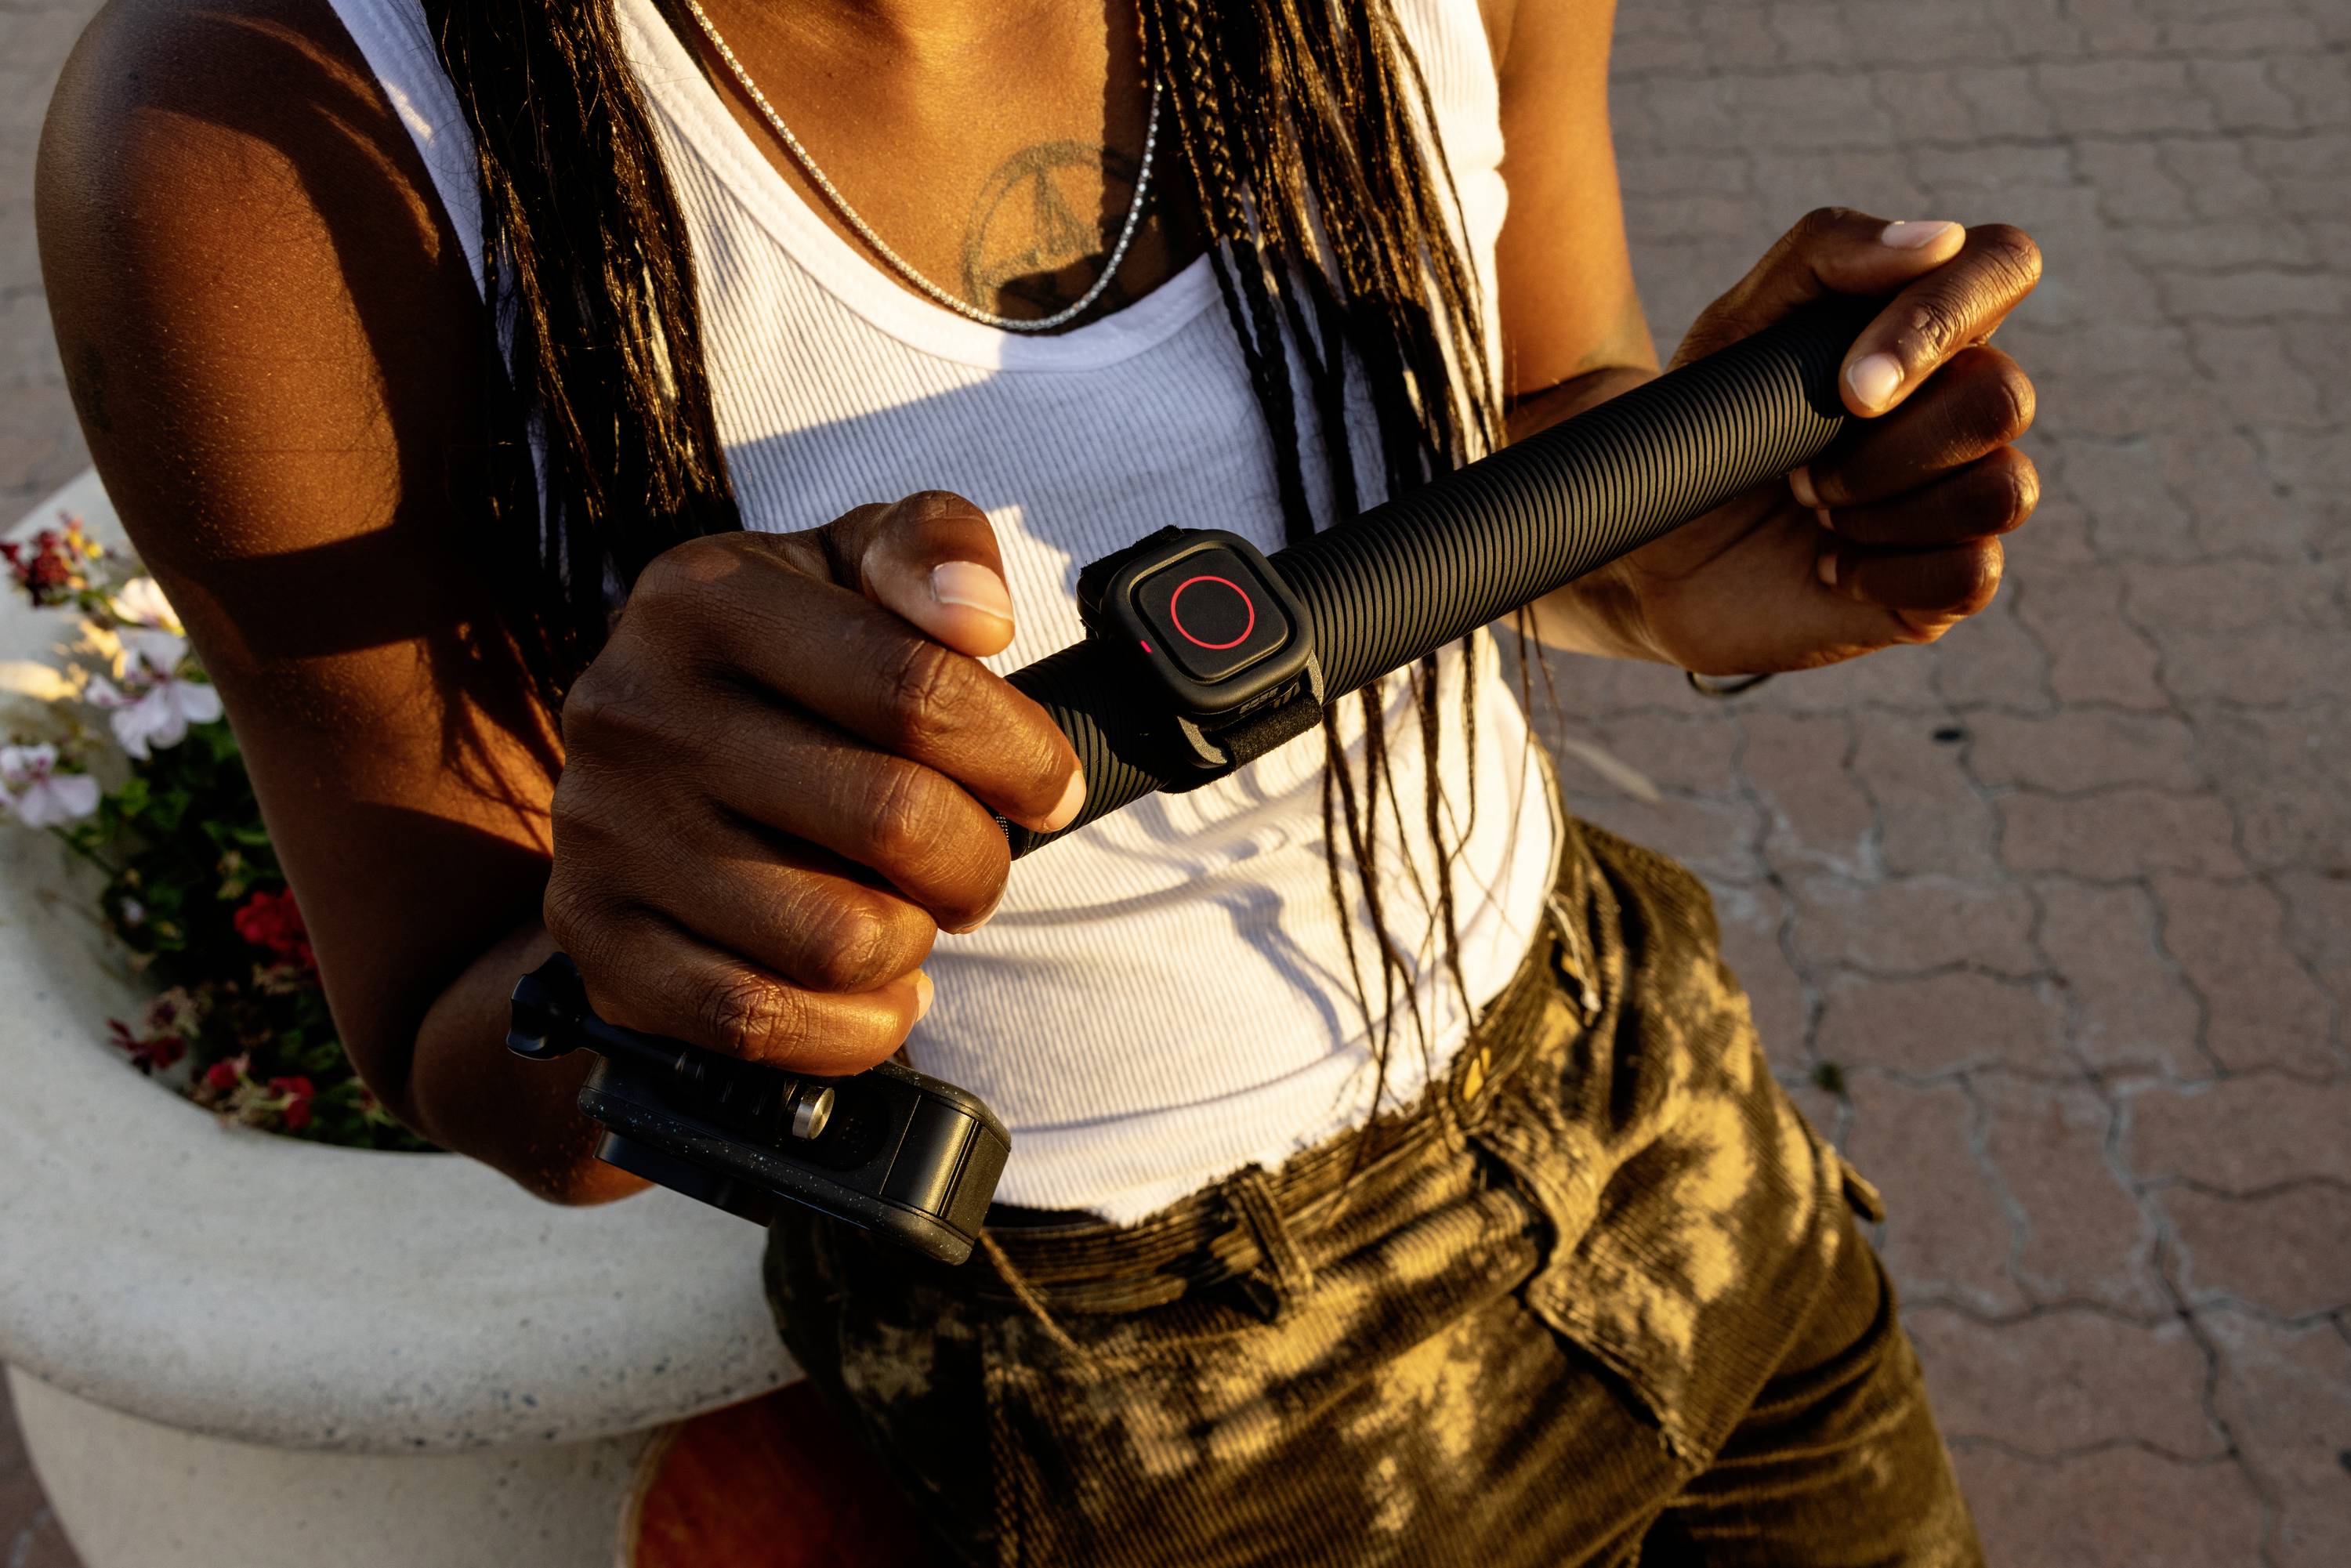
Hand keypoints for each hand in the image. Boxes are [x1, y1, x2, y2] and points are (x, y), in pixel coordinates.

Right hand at [543, 492, 1083, 1073]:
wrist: (638, 764)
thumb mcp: (850, 568)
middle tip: (976, 861)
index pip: (918, 689)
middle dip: (977, 860)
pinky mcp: (597, 940)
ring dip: (913, 941)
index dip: (1021, 755)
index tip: (1052, 789)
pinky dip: (854, 1023)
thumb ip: (933, 549)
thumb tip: (979, 613)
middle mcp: (637, 710)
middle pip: (894, 821)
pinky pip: (766, 1021)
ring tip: (908, 912)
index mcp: (705, 597)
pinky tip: (872, 985)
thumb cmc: (785, 664)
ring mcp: (606, 832)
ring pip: (841, 938)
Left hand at [1556, 208, 2042, 674]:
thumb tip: (1939, 239)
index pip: (2003, 266)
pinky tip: (1830, 566)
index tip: (1849, 386)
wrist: (1653, 547)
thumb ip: (1824, 254)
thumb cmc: (1707, 426)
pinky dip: (1884, 572)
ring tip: (1814, 511)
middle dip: (1880, 447)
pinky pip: (1972, 572)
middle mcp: (1961, 404)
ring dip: (1879, 509)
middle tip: (1798, 468)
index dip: (1939, 321)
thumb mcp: (1735, 328)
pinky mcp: (1948, 582)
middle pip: (2002, 399)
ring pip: (1998, 491)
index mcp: (1924, 326)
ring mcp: (1963, 495)